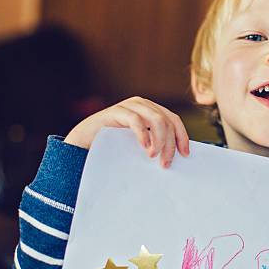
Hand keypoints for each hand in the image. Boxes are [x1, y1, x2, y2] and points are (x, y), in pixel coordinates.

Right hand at [64, 96, 188, 167]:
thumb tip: (178, 157)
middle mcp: (143, 105)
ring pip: (156, 120)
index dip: (182, 136)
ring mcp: (130, 106)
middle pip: (167, 121)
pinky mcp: (117, 112)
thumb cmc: (114, 146)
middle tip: (165, 163)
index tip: (185, 154)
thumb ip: (155, 144)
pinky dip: (143, 134)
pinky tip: (145, 148)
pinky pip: (136, 121)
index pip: (174, 120)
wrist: (83, 143)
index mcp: (151, 110)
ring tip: (154, 157)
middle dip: (170, 144)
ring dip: (159, 140)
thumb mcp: (139, 144)